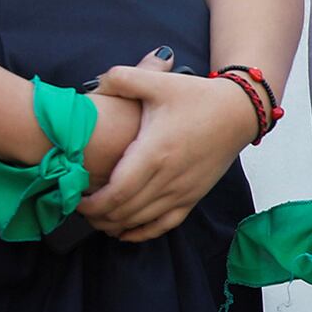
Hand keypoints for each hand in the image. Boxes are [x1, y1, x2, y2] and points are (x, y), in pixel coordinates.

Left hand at [78, 52, 255, 242]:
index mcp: (155, 152)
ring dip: (114, 224)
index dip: (91, 203)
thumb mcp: (159, 82)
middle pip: (124, 211)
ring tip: (95, 216)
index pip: (116, 193)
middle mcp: (168, 178)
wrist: (238, 112)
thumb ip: (122, 78)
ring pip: (141, 221)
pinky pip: (164, 225)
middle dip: (96, 215)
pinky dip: (140, 233)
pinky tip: (123, 231)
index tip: (73, 196)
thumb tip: (94, 85)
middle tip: (76, 206)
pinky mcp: (193, 197)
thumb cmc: (197, 97)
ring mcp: (182, 191)